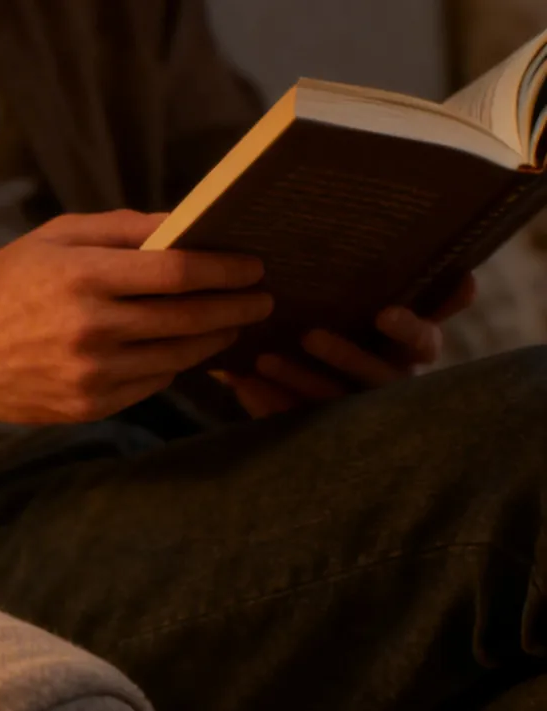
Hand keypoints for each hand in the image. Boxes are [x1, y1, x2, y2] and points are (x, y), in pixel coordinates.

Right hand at [0, 210, 270, 423]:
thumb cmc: (3, 284)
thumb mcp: (54, 238)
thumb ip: (121, 229)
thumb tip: (187, 224)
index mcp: (83, 277)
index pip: (179, 272)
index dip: (227, 269)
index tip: (255, 266)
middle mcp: (90, 329)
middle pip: (190, 318)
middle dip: (235, 307)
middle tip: (262, 299)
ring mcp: (89, 374)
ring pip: (178, 357)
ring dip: (213, 340)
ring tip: (229, 325)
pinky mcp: (87, 406)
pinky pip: (151, 384)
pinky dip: (172, 366)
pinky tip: (179, 351)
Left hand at [218, 274, 475, 417]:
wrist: (324, 370)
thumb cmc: (357, 330)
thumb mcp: (386, 310)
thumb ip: (430, 298)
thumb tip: (467, 278)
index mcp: (408, 352)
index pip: (422, 341)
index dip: (407, 328)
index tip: (385, 312)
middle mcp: (387, 383)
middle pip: (375, 376)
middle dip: (344, 356)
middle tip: (310, 336)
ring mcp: (353, 412)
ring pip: (330, 401)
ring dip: (297, 380)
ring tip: (262, 360)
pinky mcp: (317, 432)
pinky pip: (291, 419)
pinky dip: (266, 402)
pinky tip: (242, 383)